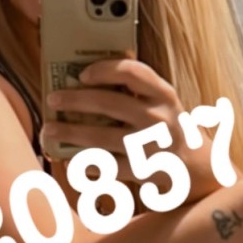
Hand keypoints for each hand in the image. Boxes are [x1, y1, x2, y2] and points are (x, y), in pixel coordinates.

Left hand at [43, 56, 226, 201]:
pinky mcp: (141, 172)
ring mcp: (150, 147)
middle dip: (74, 100)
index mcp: (163, 95)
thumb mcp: (161, 102)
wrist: (194, 167)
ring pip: (100, 137)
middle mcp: (159, 119)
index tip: (82, 74)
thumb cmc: (166, 127)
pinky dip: (82, 162)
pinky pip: (104, 165)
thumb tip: (84, 75)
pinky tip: (67, 157)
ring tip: (48, 129)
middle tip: (52, 99)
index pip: (133, 72)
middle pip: (109, 103)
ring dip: (69, 132)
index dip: (104, 70)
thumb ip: (135, 89)